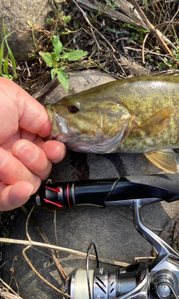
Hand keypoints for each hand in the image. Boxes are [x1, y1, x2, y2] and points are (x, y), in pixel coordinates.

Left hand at [0, 77, 65, 210]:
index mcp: (18, 132)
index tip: (52, 147)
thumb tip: (51, 131)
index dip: (54, 151)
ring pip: (29, 184)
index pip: (47, 150)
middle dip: (36, 159)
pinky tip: (20, 188)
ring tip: (1, 157)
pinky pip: (9, 200)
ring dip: (19, 170)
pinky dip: (17, 196)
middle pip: (42, 169)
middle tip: (19, 147)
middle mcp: (11, 153)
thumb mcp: (11, 97)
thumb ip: (38, 114)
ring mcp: (0, 172)